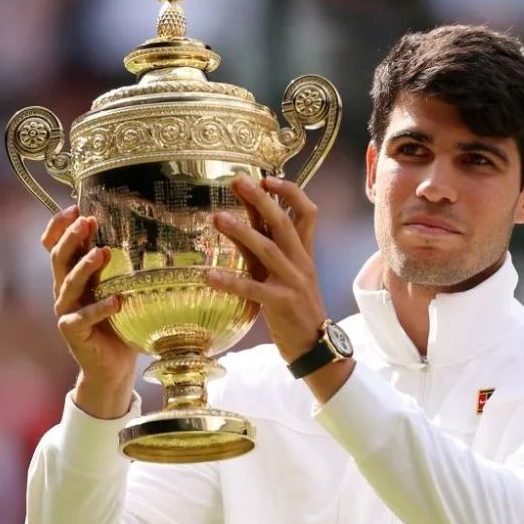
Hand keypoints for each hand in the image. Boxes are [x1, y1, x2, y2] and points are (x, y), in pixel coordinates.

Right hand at [43, 206, 136, 418]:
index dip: (58, 227)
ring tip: (104, 252)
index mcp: (73, 277)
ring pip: (67, 284)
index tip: (74, 206)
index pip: (54, 246)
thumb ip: (121, 269)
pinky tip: (117, 301)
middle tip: (87, 221)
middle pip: (58, 259)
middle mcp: (65, 292)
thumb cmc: (120, 324)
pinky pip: (83, 318)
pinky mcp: (73, 334)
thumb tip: (147, 235)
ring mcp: (66, 313)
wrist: (112, 367)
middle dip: (71, 238)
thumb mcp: (120, 290)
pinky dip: (100, 309)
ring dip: (85, 267)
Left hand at [208, 176, 353, 401]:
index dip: (290, 193)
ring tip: (217, 218)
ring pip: (268, 250)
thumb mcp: (283, 274)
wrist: (315, 345)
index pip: (307, 213)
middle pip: (285, 223)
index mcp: (304, 253)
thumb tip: (245, 220)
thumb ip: (266, 249)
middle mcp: (301, 262)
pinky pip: (253, 289)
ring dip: (242, 232)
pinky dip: (230, 282)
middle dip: (262, 200)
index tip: (267, 178)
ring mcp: (293, 282)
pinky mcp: (281, 304)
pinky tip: (209, 276)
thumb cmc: (294, 308)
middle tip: (239, 181)